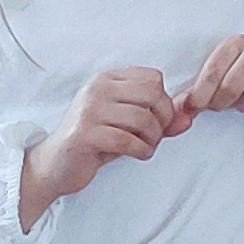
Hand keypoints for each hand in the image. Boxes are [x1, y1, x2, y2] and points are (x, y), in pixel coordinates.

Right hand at [20, 66, 177, 221]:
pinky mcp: (85, 134)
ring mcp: (89, 110)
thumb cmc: (96, 142)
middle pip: (153, 94)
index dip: (165, 101)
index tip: (159, 120)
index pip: (153, 78)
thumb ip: (160, 119)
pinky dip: (142, 150)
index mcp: (107, 79)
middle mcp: (97, 89)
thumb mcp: (129, 125)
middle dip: (163, 120)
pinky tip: (137, 154)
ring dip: (153, 139)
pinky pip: (128, 140)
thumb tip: (189, 119)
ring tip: (145, 147)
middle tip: (155, 136)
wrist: (54, 165)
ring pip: (143, 119)